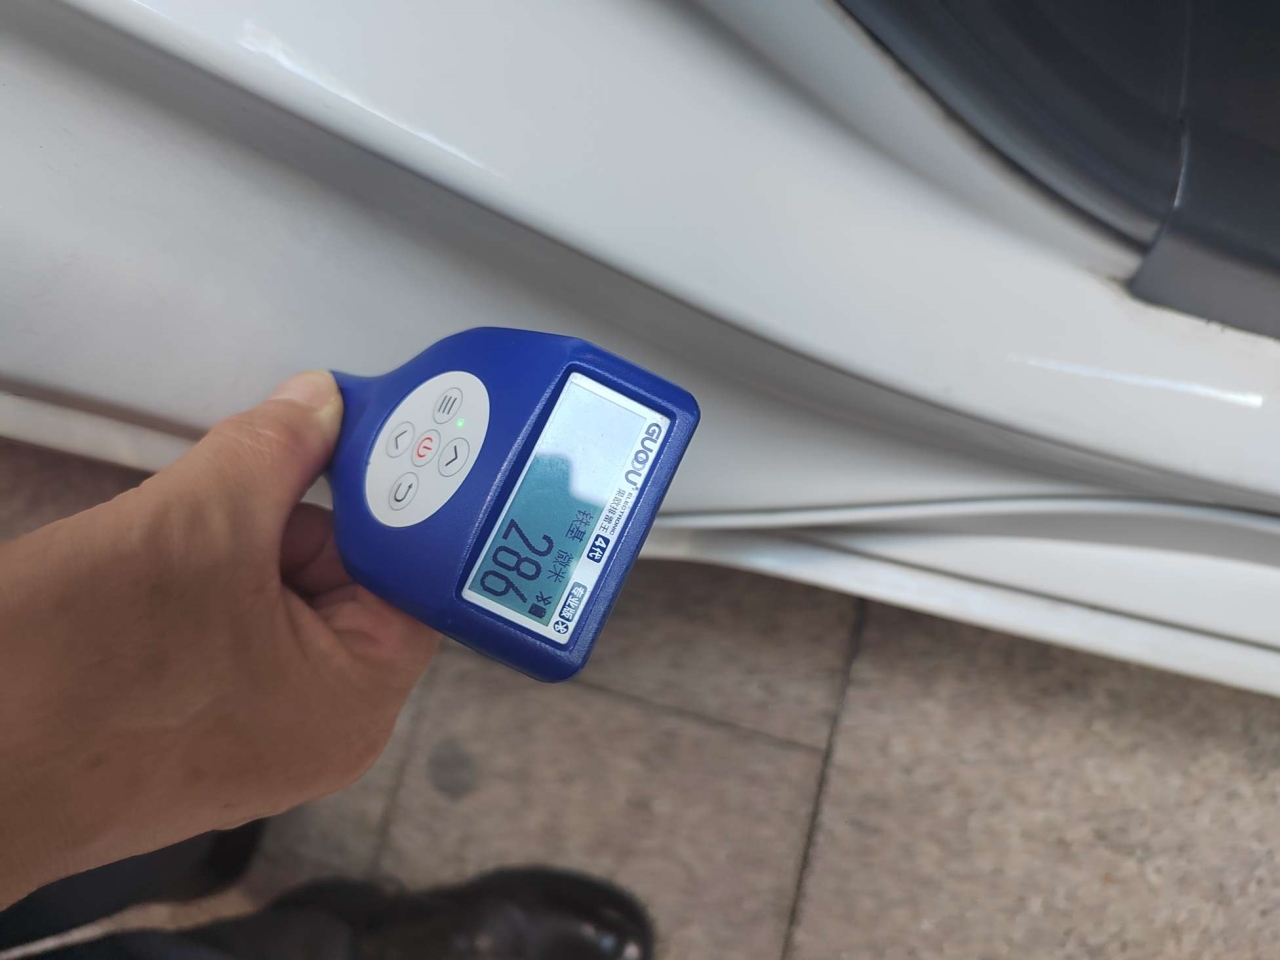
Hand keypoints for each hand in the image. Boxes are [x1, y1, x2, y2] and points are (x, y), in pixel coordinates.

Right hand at [0, 372, 439, 905]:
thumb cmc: (86, 656)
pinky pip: (235, 641)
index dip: (389, 500)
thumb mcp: (195, 523)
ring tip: (176, 542)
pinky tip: (156, 580)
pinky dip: (207, 593)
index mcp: (359, 699)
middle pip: (349, 586)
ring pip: (283, 606)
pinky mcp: (199, 739)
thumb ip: (276, 450)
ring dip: (239, 552)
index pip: (414, 576)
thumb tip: (327, 399)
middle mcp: (327, 732)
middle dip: (294, 523)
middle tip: (237, 489)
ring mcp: (261, 742)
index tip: (356, 435)